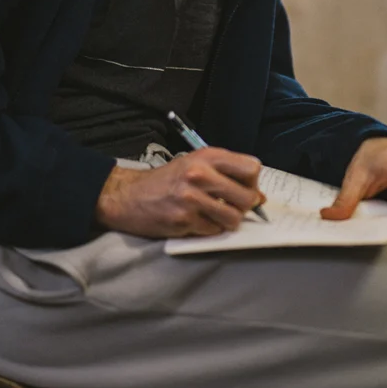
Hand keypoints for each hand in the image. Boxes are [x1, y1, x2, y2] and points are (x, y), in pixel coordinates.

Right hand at [95, 147, 265, 238]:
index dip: (253, 182)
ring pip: (233, 218)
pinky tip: (197, 220)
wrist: (127, 196)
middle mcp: (200, 174)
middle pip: (247, 196)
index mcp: (207, 156)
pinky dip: (210, 229)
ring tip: (215, 214)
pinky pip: (213, 230)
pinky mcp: (183, 220)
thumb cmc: (165, 181)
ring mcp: (191, 199)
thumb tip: (258, 195)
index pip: (251, 168)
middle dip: (246, 206)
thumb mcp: (195, 165)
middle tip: (233, 206)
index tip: (246, 188)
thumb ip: (226, 174)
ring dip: (228, 221)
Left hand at [321, 137, 386, 234]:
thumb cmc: (376, 157)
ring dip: (385, 230)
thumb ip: (345, 198)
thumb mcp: (356, 175)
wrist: (384, 149)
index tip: (370, 228)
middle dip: (384, 231)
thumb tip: (329, 217)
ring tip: (364, 228)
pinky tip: (372, 224)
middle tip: (359, 232)